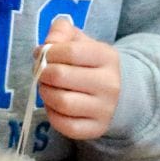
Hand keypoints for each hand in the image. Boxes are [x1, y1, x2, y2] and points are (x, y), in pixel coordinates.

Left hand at [39, 20, 119, 140]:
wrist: (118, 94)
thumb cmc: (90, 64)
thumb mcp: (80, 41)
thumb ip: (62, 31)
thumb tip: (47, 44)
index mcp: (107, 57)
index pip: (70, 52)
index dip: (48, 52)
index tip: (41, 53)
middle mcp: (110, 84)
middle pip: (60, 76)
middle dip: (43, 73)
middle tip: (41, 73)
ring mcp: (105, 109)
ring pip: (61, 102)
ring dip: (45, 93)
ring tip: (46, 87)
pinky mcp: (96, 129)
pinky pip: (65, 125)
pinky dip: (52, 114)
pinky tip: (54, 105)